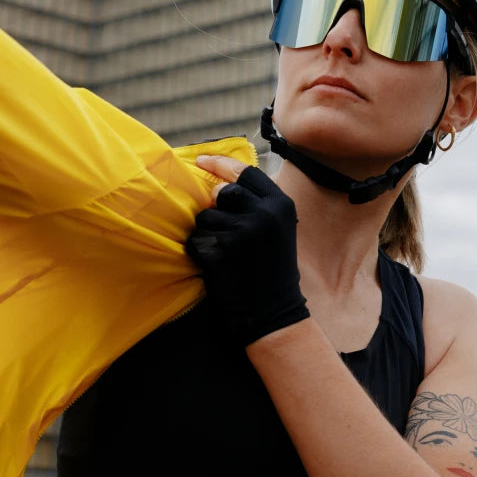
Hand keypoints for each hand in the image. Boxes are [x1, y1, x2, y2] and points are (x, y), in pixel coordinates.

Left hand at [186, 156, 309, 346]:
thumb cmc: (272, 272)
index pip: (245, 172)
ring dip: (208, 234)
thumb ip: (256, 205)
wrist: (273, 314)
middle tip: (226, 232)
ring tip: (227, 255)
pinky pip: (195, 239)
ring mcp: (242, 231)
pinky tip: (217, 267)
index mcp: (280, 205)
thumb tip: (218, 184)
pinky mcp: (221, 251)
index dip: (221, 164)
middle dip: (217, 208)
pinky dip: (199, 252)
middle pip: (222, 192)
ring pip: (205, 216)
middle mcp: (263, 213)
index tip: (200, 161)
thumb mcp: (278, 230)